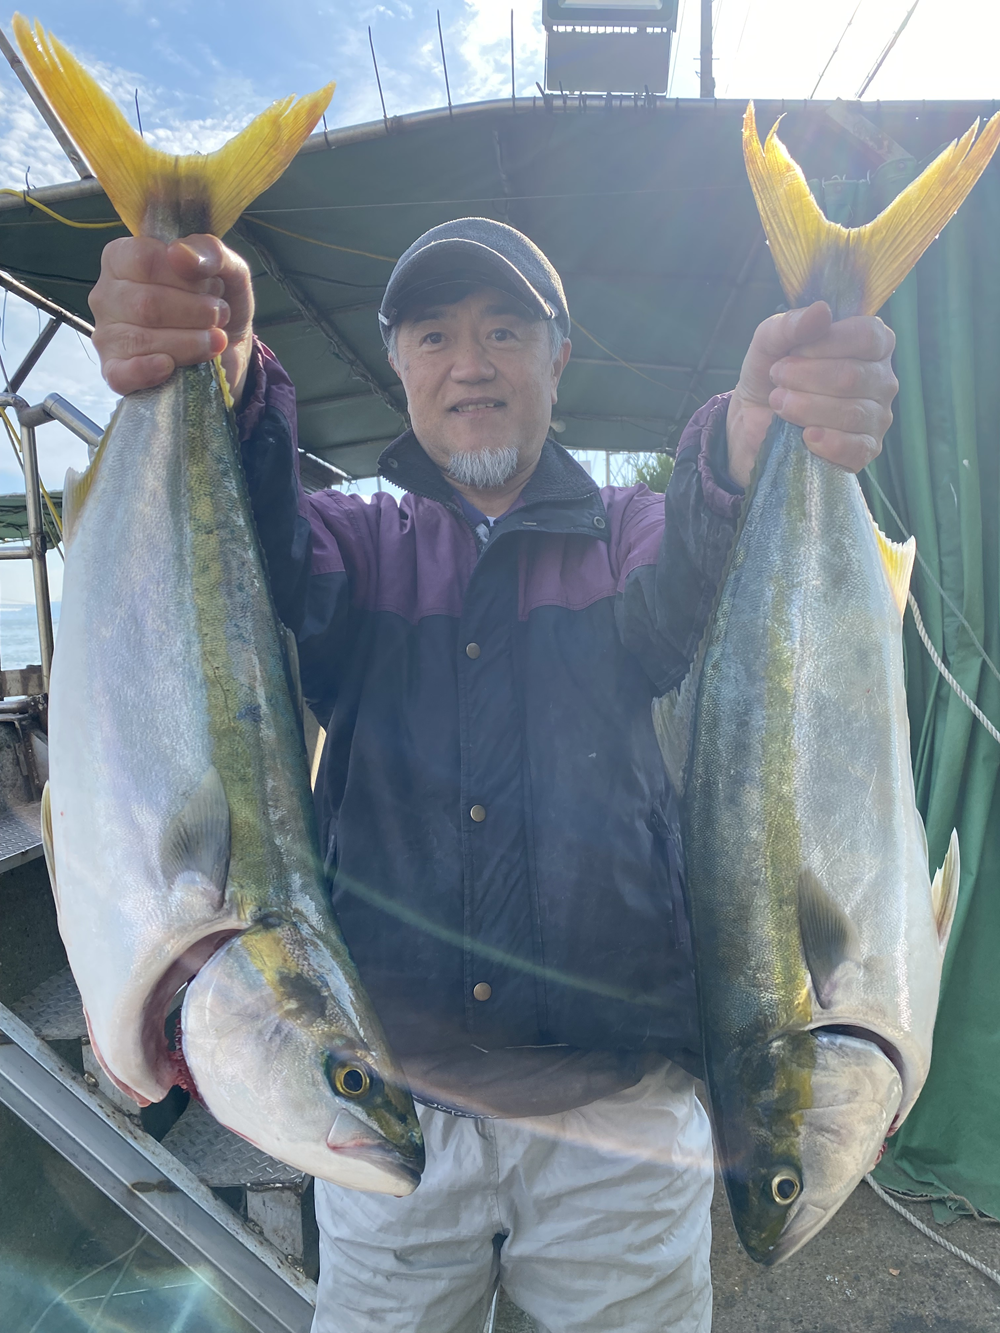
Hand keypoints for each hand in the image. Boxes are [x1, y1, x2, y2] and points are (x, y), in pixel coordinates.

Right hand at [88, 235, 254, 407]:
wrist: (227, 349)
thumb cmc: (216, 301)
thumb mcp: (226, 270)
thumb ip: (209, 252)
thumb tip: (179, 253)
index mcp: (122, 258)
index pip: (144, 260)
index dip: (187, 278)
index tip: (213, 286)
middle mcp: (106, 295)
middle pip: (146, 303)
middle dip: (196, 313)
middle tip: (219, 315)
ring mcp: (106, 335)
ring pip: (143, 339)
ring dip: (191, 342)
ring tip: (215, 340)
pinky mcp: (114, 371)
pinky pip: (121, 374)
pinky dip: (148, 371)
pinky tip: (169, 366)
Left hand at [725, 301, 897, 488]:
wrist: (753, 421)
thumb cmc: (772, 374)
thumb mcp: (769, 343)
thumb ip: (791, 324)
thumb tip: (822, 311)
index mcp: (870, 344)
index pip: (868, 336)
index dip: (827, 344)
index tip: (793, 352)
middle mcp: (881, 379)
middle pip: (853, 376)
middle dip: (806, 377)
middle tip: (777, 379)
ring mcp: (877, 417)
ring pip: (851, 412)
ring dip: (806, 408)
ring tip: (779, 403)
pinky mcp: (866, 450)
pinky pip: (856, 448)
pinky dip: (827, 442)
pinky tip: (804, 436)